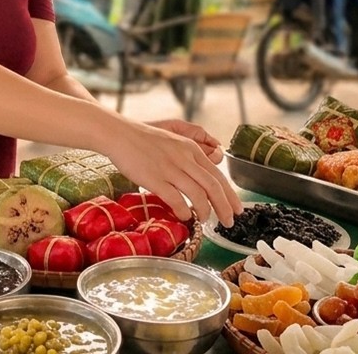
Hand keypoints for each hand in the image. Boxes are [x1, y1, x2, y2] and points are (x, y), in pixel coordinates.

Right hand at [102, 121, 243, 226]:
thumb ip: (188, 158)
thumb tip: (201, 182)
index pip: (218, 175)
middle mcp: (184, 158)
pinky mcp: (155, 178)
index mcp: (191, 149)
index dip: (231, 195)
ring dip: (206, 211)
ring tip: (205, 220)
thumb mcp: (173, 143)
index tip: (237, 209)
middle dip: (225, 207)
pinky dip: (184, 211)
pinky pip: (176, 199)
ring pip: (198, 194)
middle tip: (228, 222)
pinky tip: (185, 216)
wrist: (120, 134)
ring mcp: (170, 168)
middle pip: (213, 186)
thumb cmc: (144, 141)